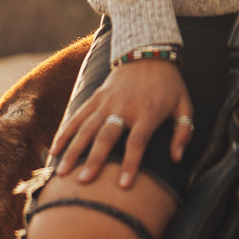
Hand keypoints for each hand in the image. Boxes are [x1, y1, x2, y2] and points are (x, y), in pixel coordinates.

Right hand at [49, 58, 192, 188]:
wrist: (149, 52)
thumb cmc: (169, 85)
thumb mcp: (184, 105)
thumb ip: (183, 132)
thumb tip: (177, 158)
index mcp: (148, 112)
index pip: (137, 141)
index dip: (130, 163)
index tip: (123, 185)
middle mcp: (124, 107)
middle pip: (106, 136)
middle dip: (94, 160)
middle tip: (84, 182)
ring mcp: (107, 101)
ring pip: (87, 127)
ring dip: (74, 150)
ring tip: (63, 173)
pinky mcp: (96, 96)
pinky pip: (78, 116)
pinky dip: (66, 133)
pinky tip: (55, 150)